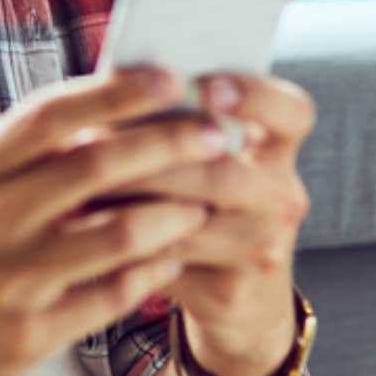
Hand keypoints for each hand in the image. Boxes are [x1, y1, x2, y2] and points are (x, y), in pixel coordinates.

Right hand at [0, 64, 232, 375]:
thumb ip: (29, 152)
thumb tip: (112, 102)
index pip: (51, 114)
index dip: (116, 92)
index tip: (170, 78)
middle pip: (95, 165)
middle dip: (169, 145)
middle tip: (215, 135)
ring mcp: (9, 278)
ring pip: (118, 232)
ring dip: (175, 211)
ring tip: (205, 198)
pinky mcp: (31, 332)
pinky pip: (115, 292)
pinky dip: (156, 268)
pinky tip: (175, 253)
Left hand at [103, 72, 315, 375]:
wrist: (237, 294)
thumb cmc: (203, 201)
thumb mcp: (209, 157)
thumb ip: (180, 119)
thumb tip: (118, 81)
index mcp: (279, 149)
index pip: (292, 113)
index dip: (255, 97)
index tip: (209, 88)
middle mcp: (282, 197)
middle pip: (225, 170)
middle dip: (156, 155)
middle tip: (97, 136)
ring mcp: (262, 248)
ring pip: (190, 218)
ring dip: (131, 198)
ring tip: (83, 180)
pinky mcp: (230, 292)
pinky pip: (168, 261)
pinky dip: (125, 240)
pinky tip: (89, 225)